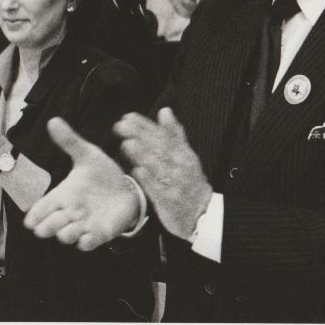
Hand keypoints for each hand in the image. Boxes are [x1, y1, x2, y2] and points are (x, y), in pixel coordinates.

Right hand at [24, 117, 141, 250]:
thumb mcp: (87, 155)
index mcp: (62, 194)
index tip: (30, 220)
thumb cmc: (102, 173)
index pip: (41, 208)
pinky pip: (88, 243)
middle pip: (50, 225)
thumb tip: (53, 120)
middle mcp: (70, 212)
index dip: (34, 215)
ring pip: (66, 236)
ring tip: (70, 226)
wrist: (128, 187)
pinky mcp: (100, 233)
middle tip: (46, 225)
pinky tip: (87, 236)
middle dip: (47, 226)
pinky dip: (86, 242)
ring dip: (65, 233)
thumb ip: (70, 141)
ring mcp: (84, 224)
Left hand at [115, 108, 211, 239]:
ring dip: (143, 155)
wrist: (202, 213)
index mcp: (184, 153)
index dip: (145, 125)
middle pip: (159, 148)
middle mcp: (181, 167)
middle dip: (140, 136)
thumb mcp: (185, 155)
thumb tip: (165, 111)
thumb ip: (174, 133)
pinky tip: (136, 171)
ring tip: (127, 144)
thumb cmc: (189, 180)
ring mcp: (176, 185)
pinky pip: (159, 191)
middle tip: (122, 126)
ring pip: (159, 168)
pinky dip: (149, 181)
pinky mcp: (170, 203)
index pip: (163, 135)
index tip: (128, 117)